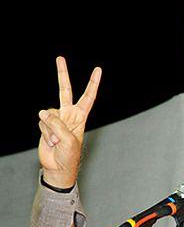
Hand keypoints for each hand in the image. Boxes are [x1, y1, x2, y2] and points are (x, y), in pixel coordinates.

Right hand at [38, 56, 101, 188]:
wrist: (58, 168)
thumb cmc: (69, 156)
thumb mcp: (68, 140)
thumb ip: (57, 124)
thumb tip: (43, 112)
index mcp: (80, 117)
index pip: (88, 96)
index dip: (92, 83)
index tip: (98, 70)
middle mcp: (68, 115)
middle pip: (65, 90)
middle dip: (62, 74)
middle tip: (60, 58)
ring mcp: (56, 119)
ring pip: (48, 114)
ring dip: (50, 129)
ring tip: (56, 142)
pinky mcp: (45, 126)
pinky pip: (41, 123)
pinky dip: (44, 133)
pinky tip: (50, 142)